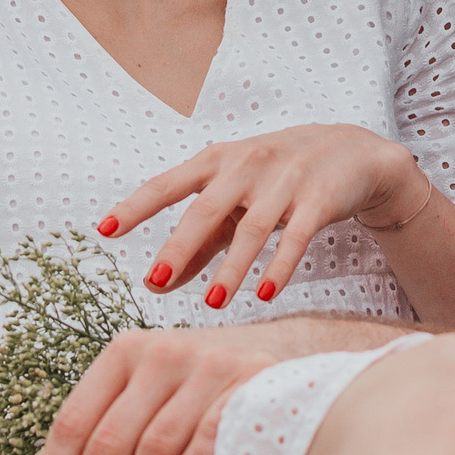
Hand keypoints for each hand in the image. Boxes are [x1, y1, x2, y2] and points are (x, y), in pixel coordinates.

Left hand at [21, 323, 306, 454]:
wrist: (285, 367)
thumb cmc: (196, 403)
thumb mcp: (139, 407)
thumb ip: (90, 438)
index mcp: (122, 355)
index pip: (72, 424)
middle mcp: (162, 353)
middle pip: (108, 441)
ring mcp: (209, 366)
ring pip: (154, 446)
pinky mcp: (253, 383)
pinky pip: (211, 436)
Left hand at [99, 124, 425, 309]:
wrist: (350, 151)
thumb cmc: (277, 178)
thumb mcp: (234, 201)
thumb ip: (199, 242)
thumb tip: (156, 283)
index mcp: (215, 162)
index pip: (167, 185)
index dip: (135, 207)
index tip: (104, 230)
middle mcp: (245, 165)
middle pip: (205, 209)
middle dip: (180, 245)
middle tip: (156, 279)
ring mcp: (284, 180)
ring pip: (252, 228)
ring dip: (231, 268)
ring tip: (213, 303)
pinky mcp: (318, 199)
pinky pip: (296, 237)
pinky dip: (279, 266)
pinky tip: (263, 294)